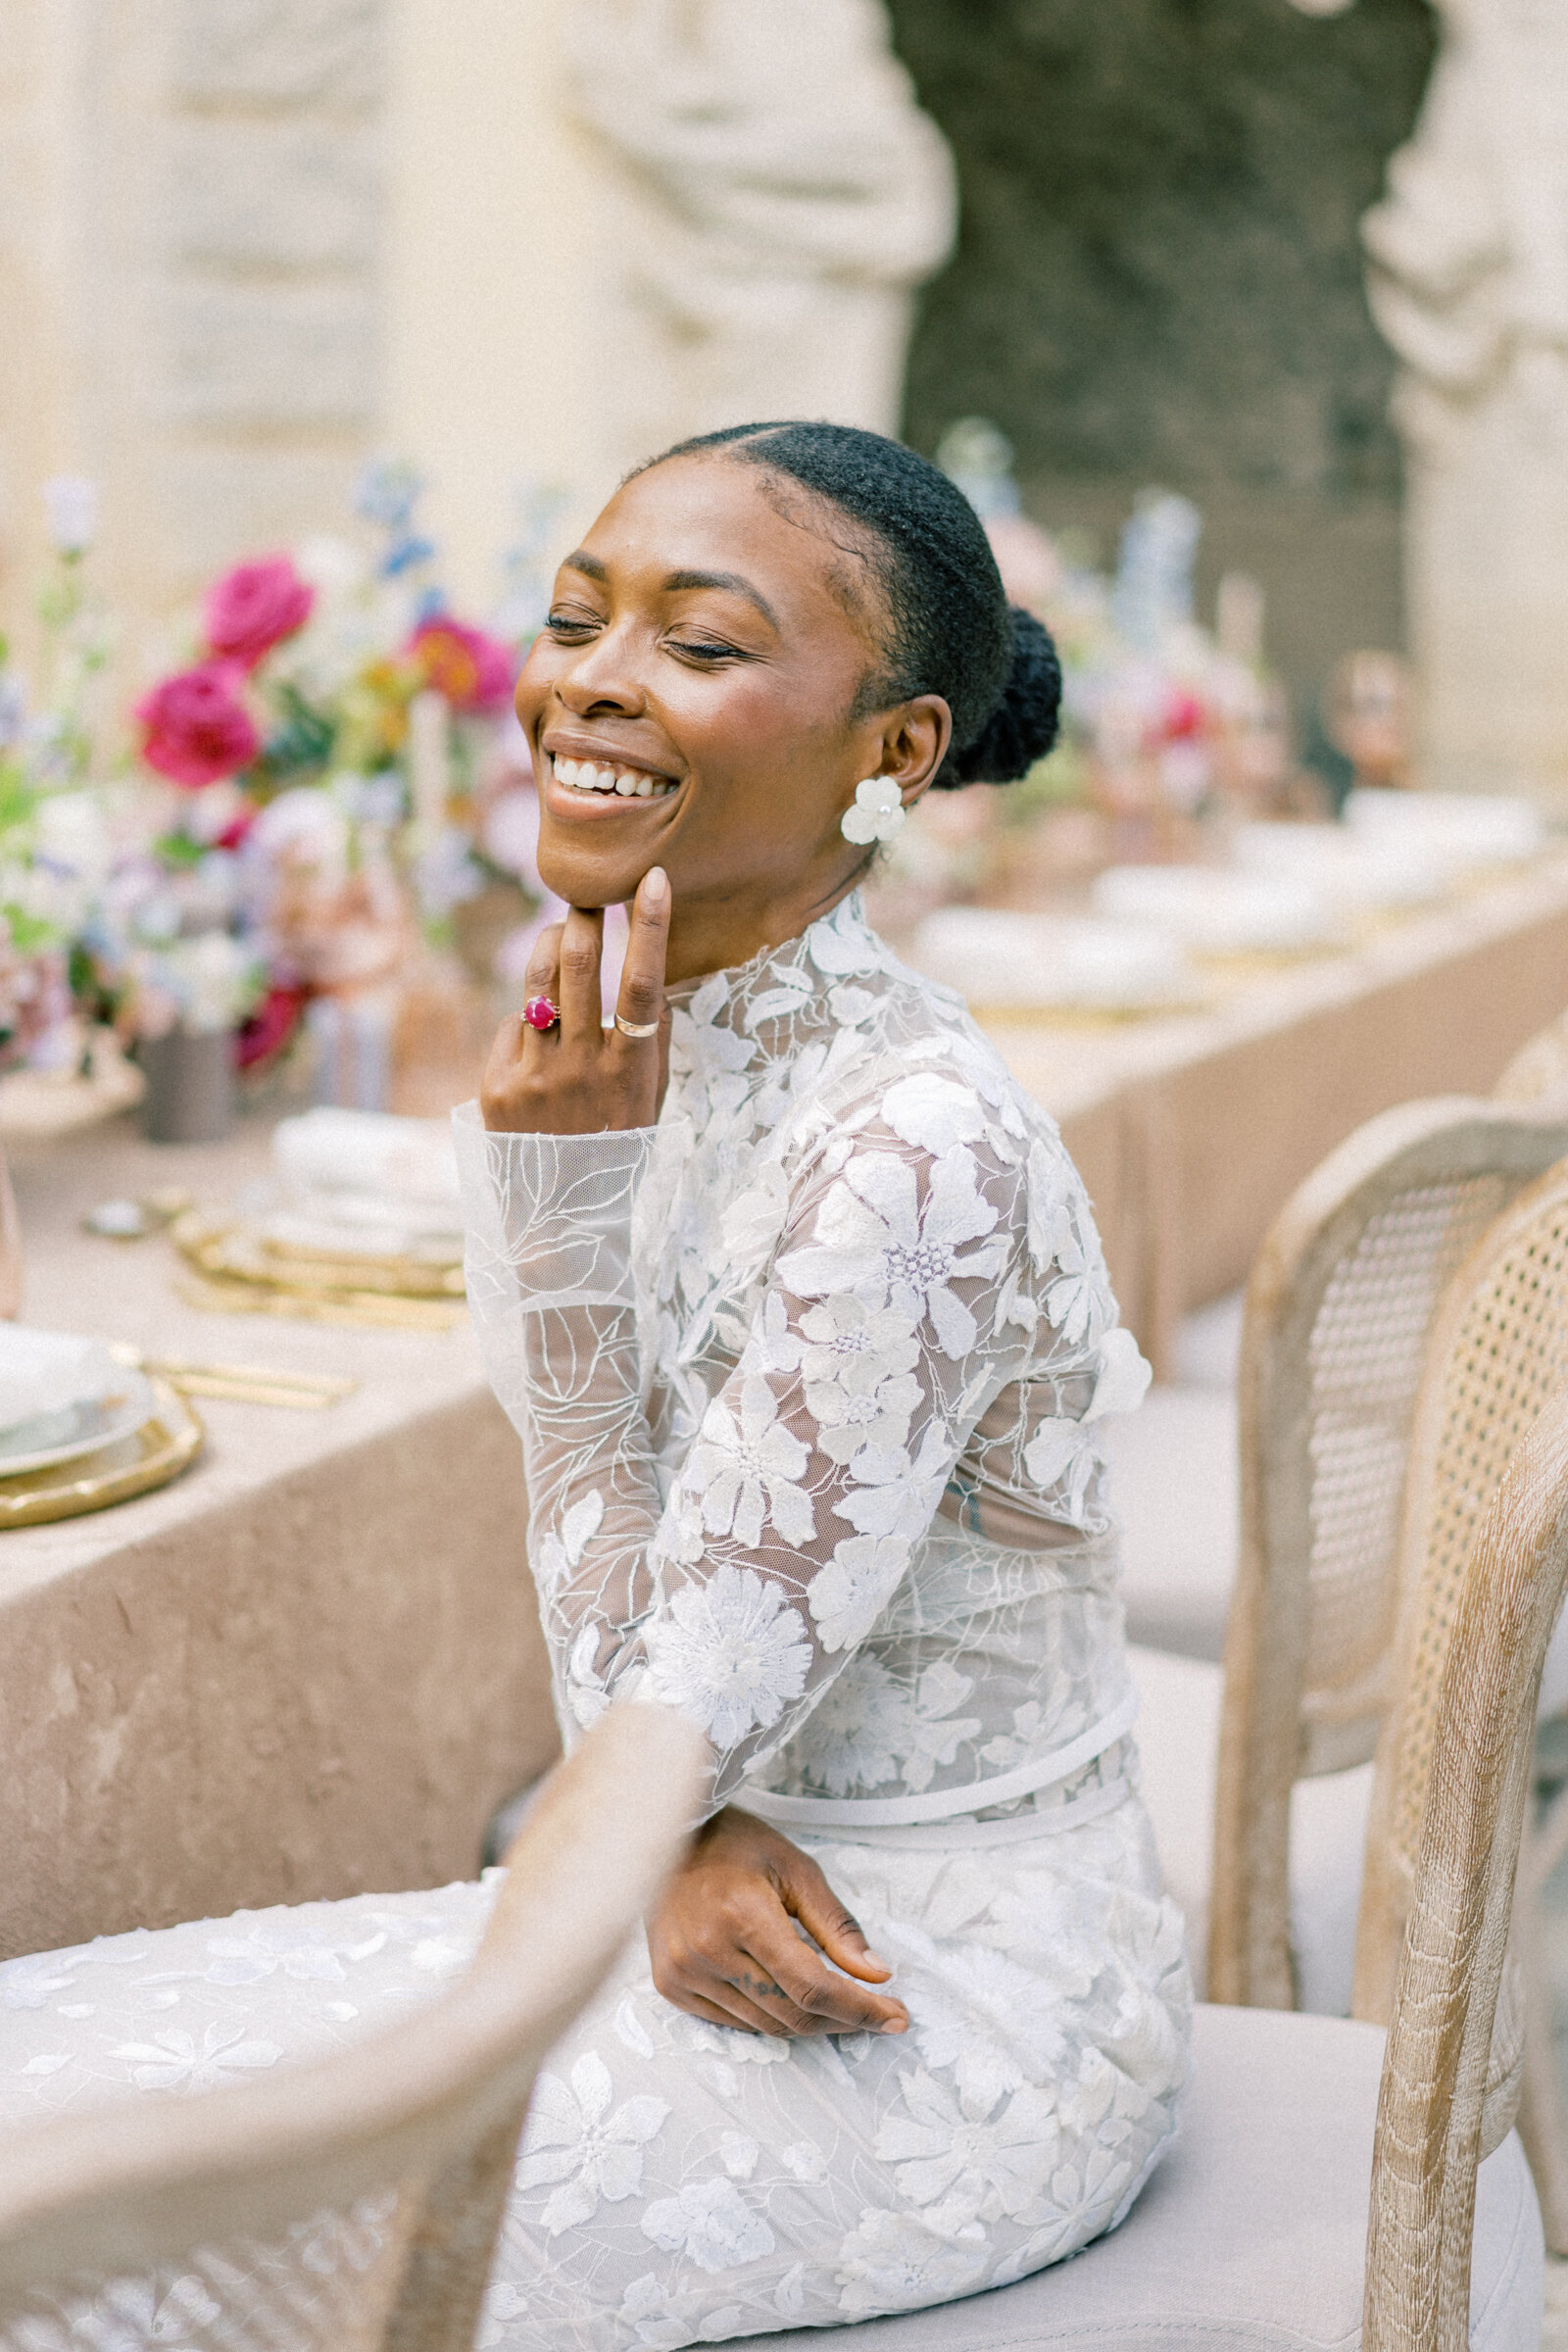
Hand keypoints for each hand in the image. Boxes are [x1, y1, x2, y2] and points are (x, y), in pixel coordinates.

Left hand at [481, 868, 670, 1134]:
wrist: (561, 1215)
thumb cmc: (616, 1143)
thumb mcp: (649, 1096)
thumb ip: (650, 1040)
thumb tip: (650, 980)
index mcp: (630, 1070)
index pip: (642, 984)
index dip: (649, 927)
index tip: (652, 879)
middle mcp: (582, 1067)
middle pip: (578, 964)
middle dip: (582, 916)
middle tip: (586, 894)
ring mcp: (536, 1075)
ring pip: (537, 981)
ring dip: (549, 945)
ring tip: (559, 932)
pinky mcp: (498, 1083)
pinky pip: (514, 1024)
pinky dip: (529, 1016)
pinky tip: (539, 1032)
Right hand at [646, 1805, 909, 2038]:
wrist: (667, 1836)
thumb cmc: (735, 1844)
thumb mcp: (796, 1869)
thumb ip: (836, 1925)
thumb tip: (877, 1975)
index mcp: (744, 1914)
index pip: (812, 1986)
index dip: (859, 2009)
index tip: (895, 2017)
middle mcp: (709, 1949)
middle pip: (791, 2014)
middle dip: (843, 2020)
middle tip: (877, 2014)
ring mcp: (684, 1971)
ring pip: (764, 2025)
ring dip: (809, 2023)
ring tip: (837, 2006)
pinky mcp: (670, 1983)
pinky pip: (732, 2022)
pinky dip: (768, 2018)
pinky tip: (787, 1999)